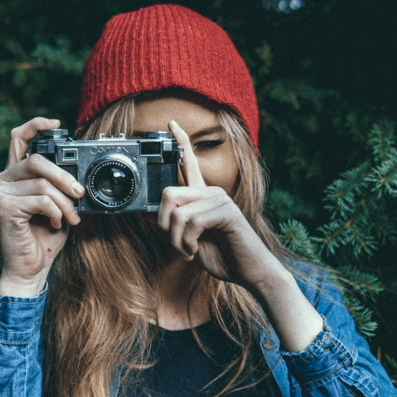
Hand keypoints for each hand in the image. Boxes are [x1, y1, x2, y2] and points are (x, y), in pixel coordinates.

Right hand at [0, 118, 84, 296]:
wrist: (30, 270)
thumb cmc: (42, 239)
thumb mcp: (56, 206)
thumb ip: (58, 186)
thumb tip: (78, 175)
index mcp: (11, 177)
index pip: (18, 139)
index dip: (36, 125)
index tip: (57, 124)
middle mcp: (0, 181)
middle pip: (37, 161)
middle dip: (65, 177)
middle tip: (80, 194)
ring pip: (42, 183)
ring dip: (64, 202)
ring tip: (71, 218)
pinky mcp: (3, 207)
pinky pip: (41, 199)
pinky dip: (55, 212)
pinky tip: (54, 224)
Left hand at [158, 120, 285, 294]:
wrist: (250, 272)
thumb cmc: (223, 256)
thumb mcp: (189, 241)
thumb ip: (172, 226)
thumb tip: (146, 216)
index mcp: (203, 197)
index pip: (190, 164)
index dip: (181, 142)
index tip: (171, 124)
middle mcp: (211, 192)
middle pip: (168, 193)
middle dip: (163, 225)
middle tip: (177, 244)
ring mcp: (220, 200)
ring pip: (177, 212)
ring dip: (176, 240)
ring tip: (189, 251)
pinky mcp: (226, 212)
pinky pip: (192, 222)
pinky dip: (188, 242)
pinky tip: (196, 250)